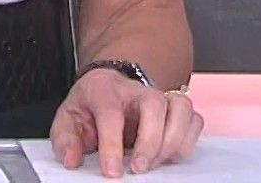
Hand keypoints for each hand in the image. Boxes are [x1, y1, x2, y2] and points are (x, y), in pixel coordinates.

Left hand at [48, 69, 202, 176]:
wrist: (108, 87)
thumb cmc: (91, 105)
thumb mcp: (68, 119)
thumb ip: (66, 140)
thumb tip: (72, 160)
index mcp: (104, 90)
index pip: (111, 113)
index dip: (112, 145)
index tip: (112, 172)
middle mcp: (135, 89)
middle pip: (154, 104)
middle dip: (150, 141)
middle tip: (139, 168)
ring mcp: (159, 96)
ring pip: (181, 107)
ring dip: (173, 140)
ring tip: (157, 162)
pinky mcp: (175, 108)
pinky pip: (194, 119)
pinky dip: (188, 140)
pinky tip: (170, 154)